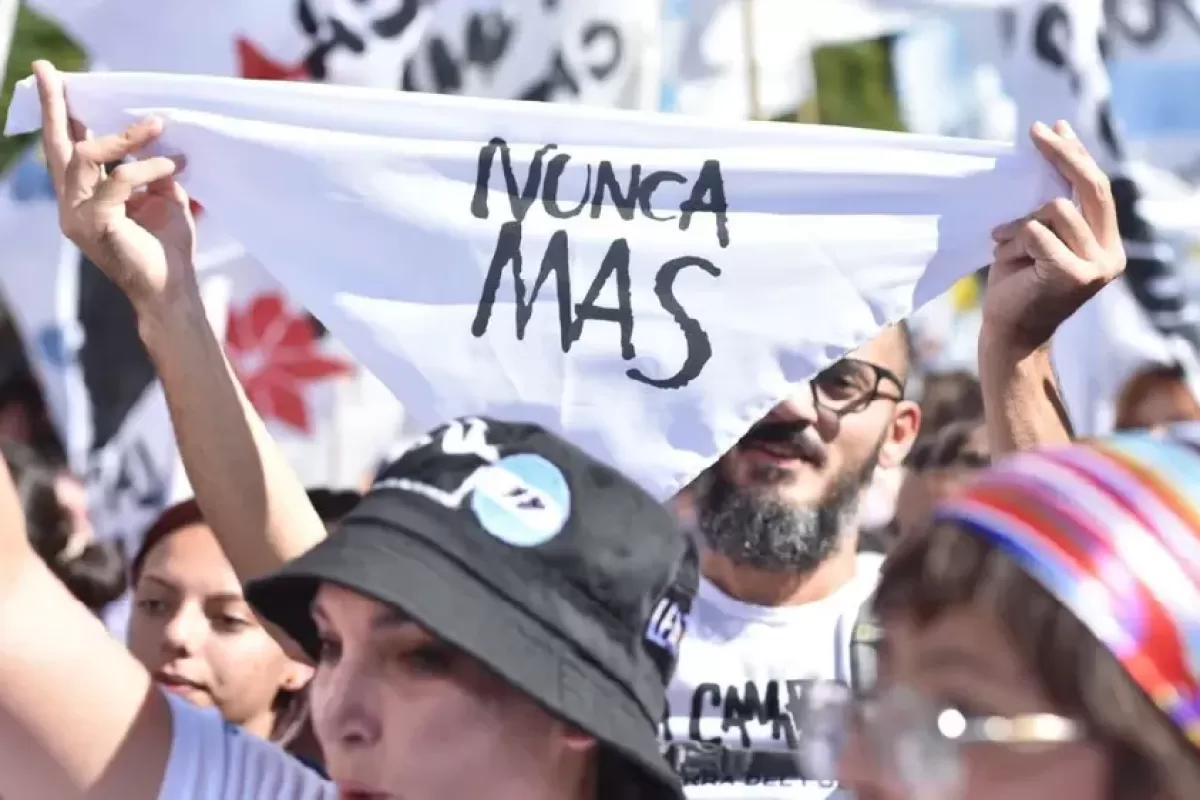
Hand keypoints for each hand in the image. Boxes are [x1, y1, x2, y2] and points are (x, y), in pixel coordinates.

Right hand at [33, 60, 197, 315]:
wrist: (173, 289)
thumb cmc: (168, 248)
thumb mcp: (164, 197)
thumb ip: (154, 169)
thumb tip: (156, 140)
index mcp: (83, 196)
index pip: (66, 148)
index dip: (61, 114)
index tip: (53, 78)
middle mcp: (71, 204)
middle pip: (57, 146)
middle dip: (55, 106)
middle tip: (50, 72)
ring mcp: (77, 216)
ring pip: (87, 157)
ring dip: (126, 137)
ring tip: (158, 125)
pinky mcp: (96, 224)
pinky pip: (118, 181)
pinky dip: (146, 168)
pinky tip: (172, 165)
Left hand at [982, 120, 1125, 354]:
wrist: (1008, 334)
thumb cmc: (1017, 285)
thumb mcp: (1036, 238)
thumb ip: (1050, 207)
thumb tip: (1049, 154)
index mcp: (1106, 242)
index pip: (1096, 187)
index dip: (1076, 154)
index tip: (1054, 127)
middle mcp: (1110, 254)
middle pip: (1090, 187)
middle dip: (1061, 154)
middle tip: (1035, 131)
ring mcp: (1096, 266)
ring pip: (1055, 210)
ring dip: (1020, 224)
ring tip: (1005, 245)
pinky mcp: (1074, 275)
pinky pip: (1037, 232)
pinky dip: (1013, 239)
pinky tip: (1003, 257)